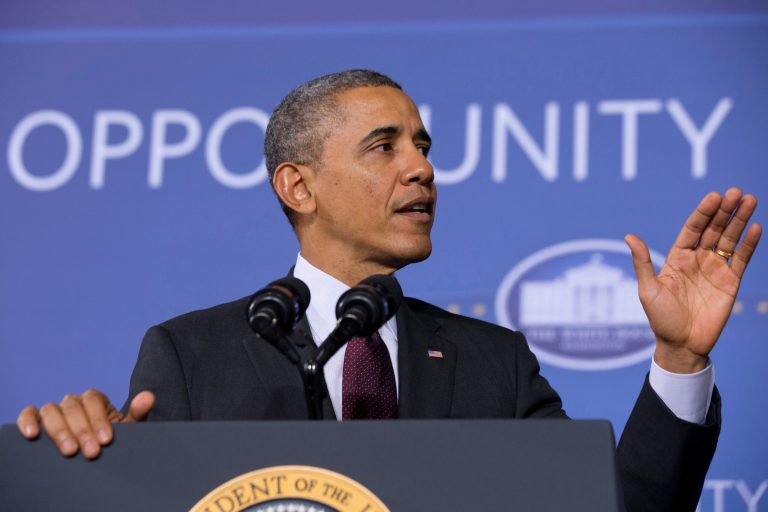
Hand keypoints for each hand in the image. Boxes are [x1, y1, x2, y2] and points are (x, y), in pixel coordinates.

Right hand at [16, 389, 154, 458]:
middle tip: (92, 453)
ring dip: (60, 432)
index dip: (99, 420)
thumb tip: (149, 396)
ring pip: (51, 411)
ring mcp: (55, 410)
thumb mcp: (128, 428)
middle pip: (73, 409)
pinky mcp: (38, 420)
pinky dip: (28, 421)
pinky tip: (32, 435)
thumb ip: (138, 412)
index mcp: (95, 399)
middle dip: (83, 431)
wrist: (98, 451)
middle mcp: (73, 401)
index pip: (94, 401)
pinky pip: (30, 414)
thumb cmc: (112, 439)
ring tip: (70, 451)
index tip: (106, 440)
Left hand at [625, 187, 760, 372]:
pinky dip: (749, 243)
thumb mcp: (648, 289)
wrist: (681, 345)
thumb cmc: (660, 319)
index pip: (692, 229)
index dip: (703, 213)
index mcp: (677, 258)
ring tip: (749, 200)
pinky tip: (756, 227)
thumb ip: (643, 263)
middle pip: (714, 229)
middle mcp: (697, 259)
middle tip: (735, 192)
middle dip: (724, 211)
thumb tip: (629, 236)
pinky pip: (741, 259)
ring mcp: (715, 269)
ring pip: (730, 239)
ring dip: (740, 220)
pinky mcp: (731, 282)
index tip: (713, 196)